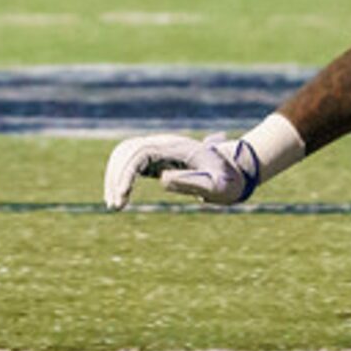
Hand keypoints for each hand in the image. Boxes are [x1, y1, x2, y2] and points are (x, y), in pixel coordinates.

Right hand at [103, 132, 258, 208]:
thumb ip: (193, 183)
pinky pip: (131, 161)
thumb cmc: (228, 180)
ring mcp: (159, 149)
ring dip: (114, 176)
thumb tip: (161, 179)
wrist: (235, 169)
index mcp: (176, 147)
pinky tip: (120, 195)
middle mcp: (164, 143)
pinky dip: (120, 175)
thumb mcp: (217, 186)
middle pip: (127, 151)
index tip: (122, 197)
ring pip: (125, 154)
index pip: (140, 153)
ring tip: (114, 204)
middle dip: (116, 177)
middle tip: (115, 206)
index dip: (126, 173)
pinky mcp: (157, 158)